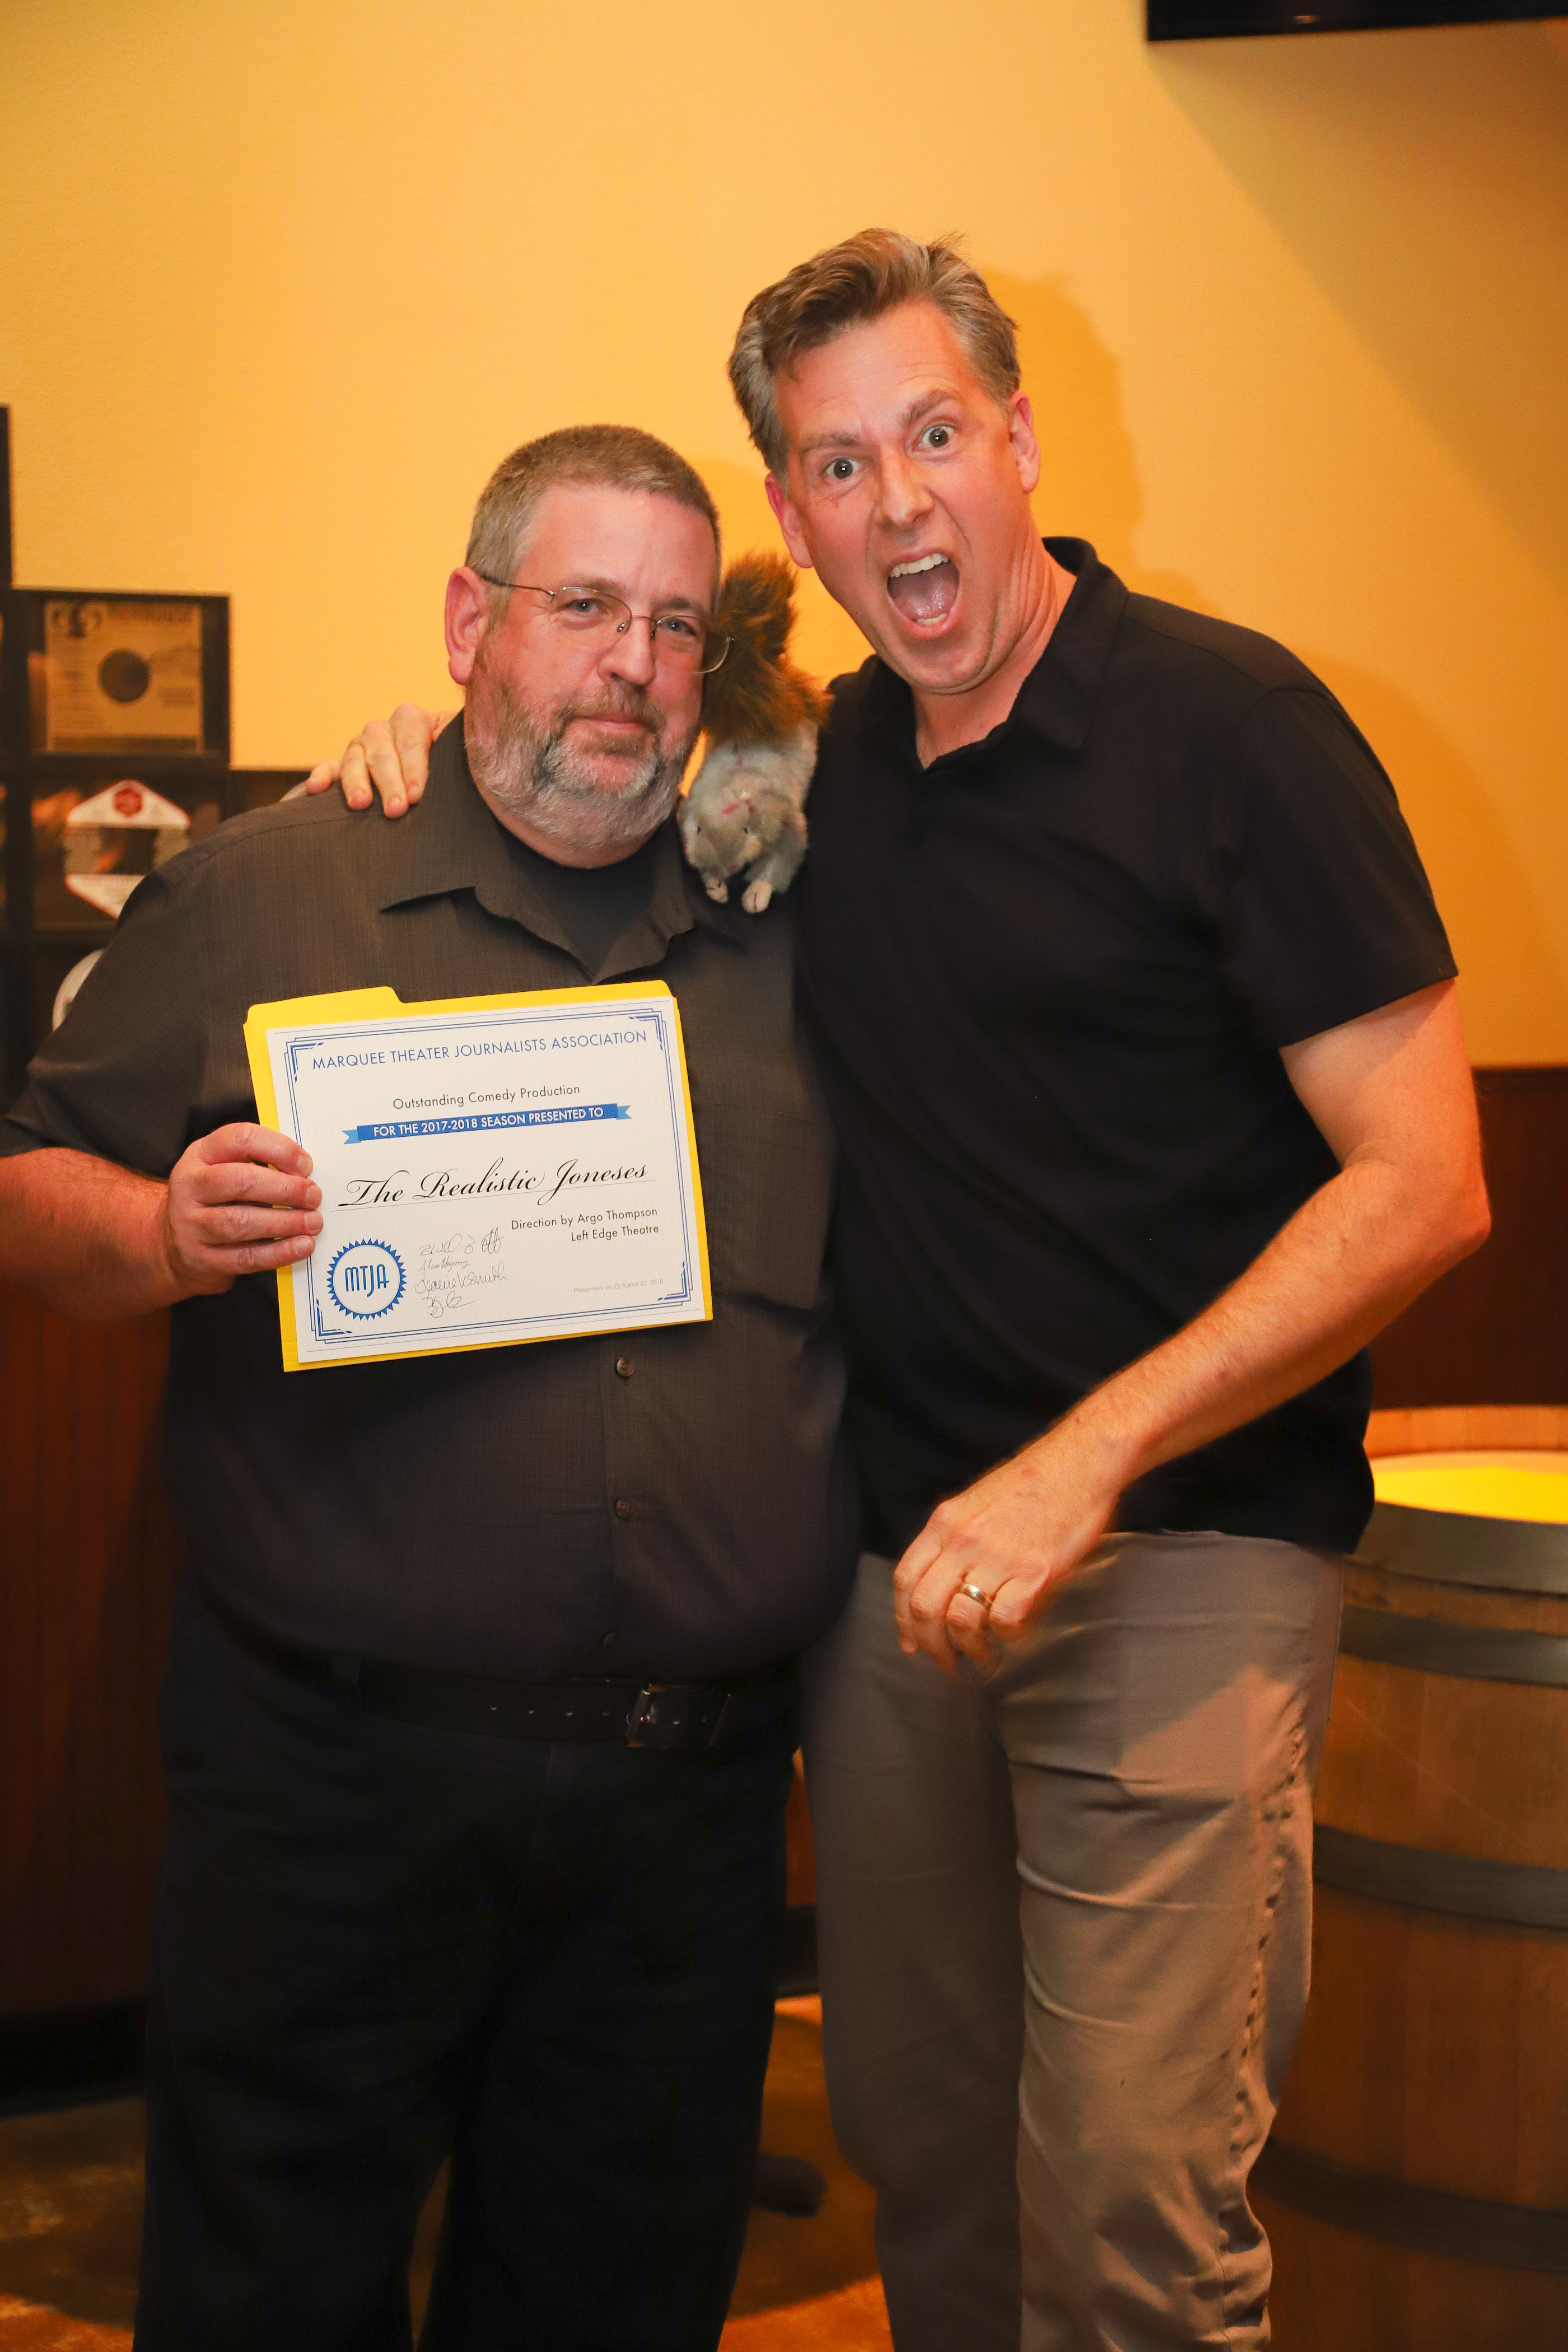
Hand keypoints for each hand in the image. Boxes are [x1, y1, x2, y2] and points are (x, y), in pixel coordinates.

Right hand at [160, 1124, 322, 1294]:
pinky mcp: (202, 1258)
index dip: (278, 1149)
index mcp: (200, 1154)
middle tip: (313, 1196)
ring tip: (313, 1222)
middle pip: (240, 1181)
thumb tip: (306, 1172)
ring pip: (241, 1222)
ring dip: (284, 1222)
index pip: (240, 1139)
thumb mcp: (226, 1168)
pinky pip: (245, 1257)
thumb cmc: (216, 1198)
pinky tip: (302, 1246)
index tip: (306, 1165)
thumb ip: (260, 1163)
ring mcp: (191, 1224)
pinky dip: (279, 1252)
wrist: (175, 1244)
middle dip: (284, 1188)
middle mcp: (190, 1186)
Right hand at [301, 704, 450, 815]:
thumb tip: (476, 746)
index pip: (412, 740)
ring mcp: (361, 746)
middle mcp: (385, 730)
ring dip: (356, 781)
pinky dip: (321, 776)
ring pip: (354, 758)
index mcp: (414, 720)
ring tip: (360, 804)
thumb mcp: (459, 751)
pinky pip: (329, 767)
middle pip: (383, 752)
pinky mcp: (342, 764)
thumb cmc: (453, 766)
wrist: (440, 775)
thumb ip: (459, 746)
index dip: (415, 768)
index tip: (417, 796)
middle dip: (389, 782)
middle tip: (396, 810)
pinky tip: (316, 789)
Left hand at [891, 1417, 1128, 1670]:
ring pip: (960, 1620)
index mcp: (945, 1522)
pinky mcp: (1035, 1572)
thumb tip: (943, 1584)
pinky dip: (1007, 1636)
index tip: (913, 1643)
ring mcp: (998, 1557)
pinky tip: (1016, 1633)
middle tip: (945, 1662)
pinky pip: (1005, 1620)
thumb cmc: (1033, 1482)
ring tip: (982, 1654)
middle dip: (930, 1645)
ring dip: (968, 1648)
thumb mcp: (976, 1502)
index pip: (905, 1580)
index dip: (903, 1621)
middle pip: (925, 1607)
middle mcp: (964, 1540)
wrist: (1080, 1461)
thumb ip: (954, 1539)